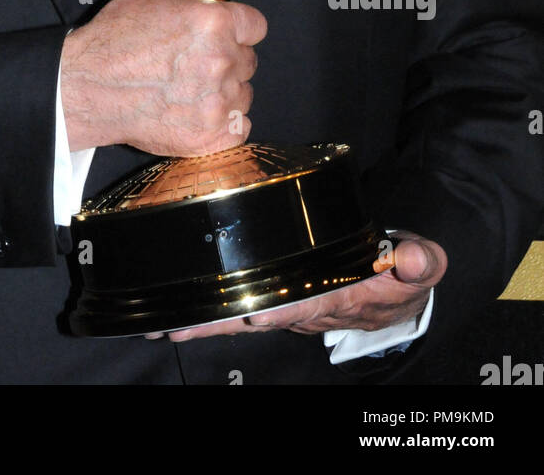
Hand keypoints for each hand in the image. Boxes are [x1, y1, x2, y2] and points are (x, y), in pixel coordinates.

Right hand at [60, 0, 266, 155]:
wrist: (89, 88)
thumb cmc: (113, 39)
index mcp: (213, 22)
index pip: (256, 25)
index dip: (240, 28)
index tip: (228, 34)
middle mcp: (222, 60)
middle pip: (249, 61)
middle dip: (228, 59)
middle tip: (197, 63)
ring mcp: (219, 102)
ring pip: (244, 94)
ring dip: (225, 92)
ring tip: (192, 90)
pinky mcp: (212, 136)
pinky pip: (240, 127)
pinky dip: (224, 123)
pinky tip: (199, 114)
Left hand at [155, 233, 446, 341]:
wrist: (399, 288)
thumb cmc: (404, 275)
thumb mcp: (423, 266)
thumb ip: (421, 261)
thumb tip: (417, 259)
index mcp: (340, 298)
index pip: (305, 305)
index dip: (280, 310)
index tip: (253, 316)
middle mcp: (308, 307)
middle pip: (258, 317)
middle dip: (221, 323)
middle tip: (178, 328)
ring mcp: (291, 306)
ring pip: (242, 316)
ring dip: (206, 322)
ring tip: (165, 326)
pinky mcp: (278, 298)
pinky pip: (241, 306)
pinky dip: (211, 313)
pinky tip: (178, 317)